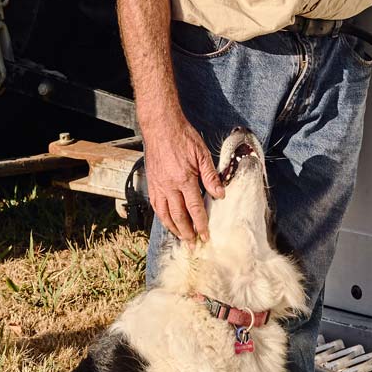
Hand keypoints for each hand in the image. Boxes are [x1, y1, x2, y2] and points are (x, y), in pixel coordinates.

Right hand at [143, 113, 224, 243]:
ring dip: (173, 228)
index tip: (206, 236)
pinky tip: (167, 221)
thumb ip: (211, 177)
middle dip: (187, 233)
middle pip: (179, 216)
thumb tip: (220, 195)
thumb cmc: (183, 137)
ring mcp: (158, 185)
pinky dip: (162, 216)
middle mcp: (169, 186)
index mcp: (184, 179)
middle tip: (193, 245)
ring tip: (181, 238)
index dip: (201, 224)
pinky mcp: (152, 182)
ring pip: (165, 214)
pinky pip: (156, 205)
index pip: (194, 208)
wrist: (161, 126)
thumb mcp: (202, 155)